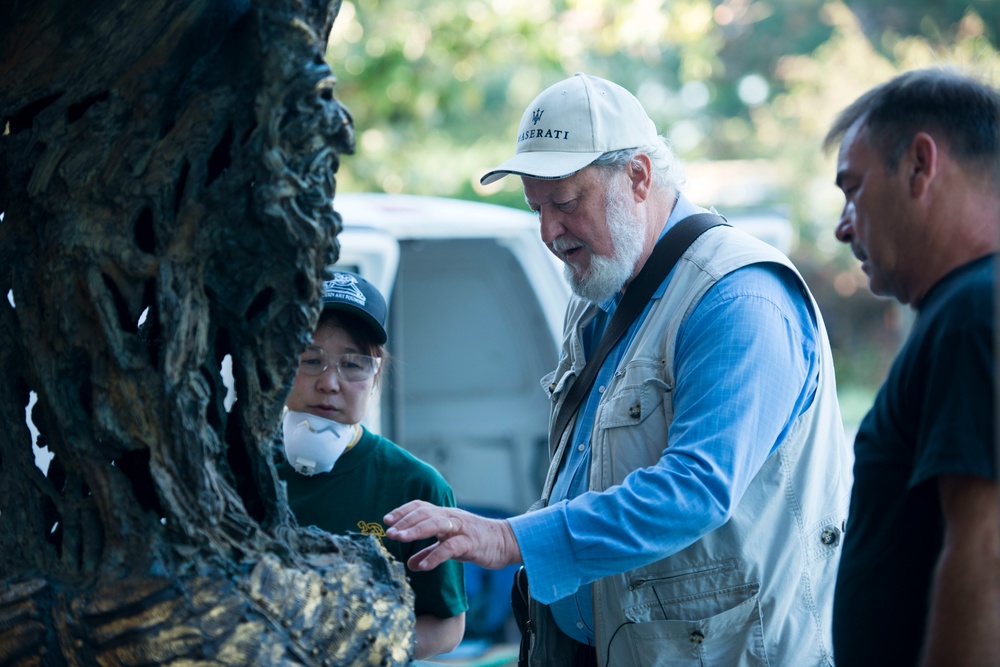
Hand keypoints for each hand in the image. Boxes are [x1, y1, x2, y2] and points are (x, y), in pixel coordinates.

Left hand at [384, 501, 522, 571]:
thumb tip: (410, 564)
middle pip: (425, 513)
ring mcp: (461, 528)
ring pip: (436, 523)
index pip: (421, 507)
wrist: (506, 542)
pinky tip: (423, 566)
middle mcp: (451, 517)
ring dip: (415, 530)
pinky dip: (436, 555)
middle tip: (389, 531)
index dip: (403, 511)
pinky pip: (451, 547)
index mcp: (445, 515)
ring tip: (399, 539)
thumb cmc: (477, 541)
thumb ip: (430, 552)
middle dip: (405, 521)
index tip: (387, 520)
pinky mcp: (471, 542)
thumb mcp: (449, 546)